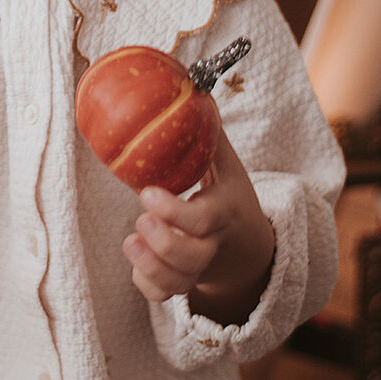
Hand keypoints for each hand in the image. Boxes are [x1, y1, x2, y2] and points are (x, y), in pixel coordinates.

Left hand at [121, 129, 274, 324]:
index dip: (174, 212)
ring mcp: (198, 268)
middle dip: (162, 243)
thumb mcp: (226, 163)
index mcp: (224, 211)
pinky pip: (163, 294)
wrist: (248, 245)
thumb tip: (188, 84)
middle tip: (141, 219)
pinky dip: (146, 282)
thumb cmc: (228, 194)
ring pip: (177, 283)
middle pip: (192, 259)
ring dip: (150, 266)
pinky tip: (137, 254)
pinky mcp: (183, 282)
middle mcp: (213, 245)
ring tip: (132, 241)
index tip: (147, 193)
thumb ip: (205, 132)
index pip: (203, 220)